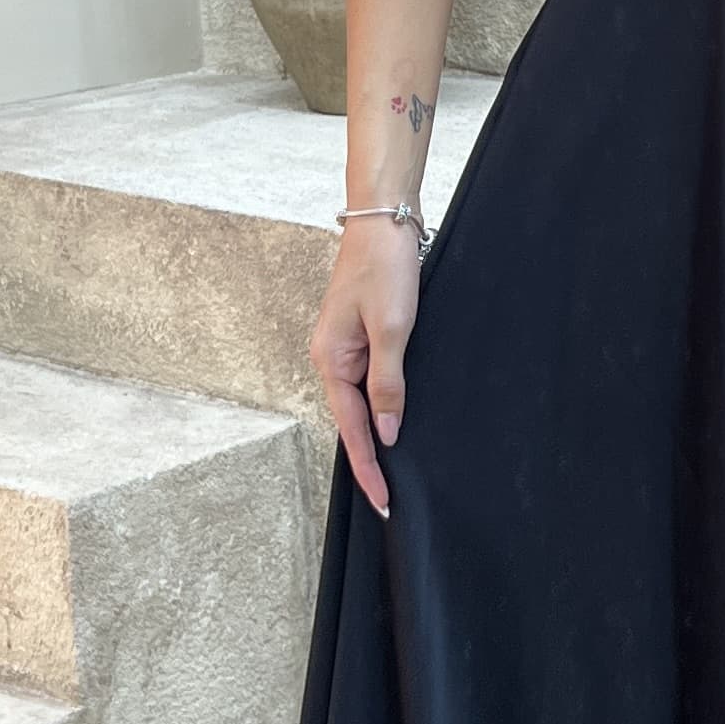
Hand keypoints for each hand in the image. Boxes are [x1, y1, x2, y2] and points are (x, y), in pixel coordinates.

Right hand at [310, 219, 420, 516]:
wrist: (384, 222)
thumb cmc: (385, 269)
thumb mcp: (393, 329)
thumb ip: (388, 384)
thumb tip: (385, 433)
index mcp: (330, 360)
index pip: (351, 429)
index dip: (369, 468)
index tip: (383, 502)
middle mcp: (331, 359)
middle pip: (350, 422)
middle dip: (369, 462)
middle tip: (389, 501)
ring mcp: (344, 348)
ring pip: (359, 405)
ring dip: (375, 437)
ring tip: (391, 475)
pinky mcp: (360, 337)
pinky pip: (368, 384)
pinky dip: (380, 409)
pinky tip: (393, 424)